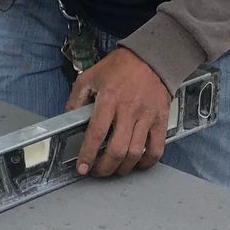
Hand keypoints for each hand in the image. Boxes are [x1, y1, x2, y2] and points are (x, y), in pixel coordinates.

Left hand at [66, 47, 171, 178]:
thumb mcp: (89, 76)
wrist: (150, 57)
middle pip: (117, 150)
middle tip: (97, 171)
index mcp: (108, 99)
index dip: (88, 155)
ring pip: (135, 152)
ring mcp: (146, 116)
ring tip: (114, 169)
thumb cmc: (119, 67)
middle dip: (105, 168)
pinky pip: (156, 147)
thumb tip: (68, 120)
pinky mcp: (161, 119)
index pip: (96, 134)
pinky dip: (147, 161)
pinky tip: (137, 163)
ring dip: (123, 168)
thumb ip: (76, 99)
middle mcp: (128, 110)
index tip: (82, 167)